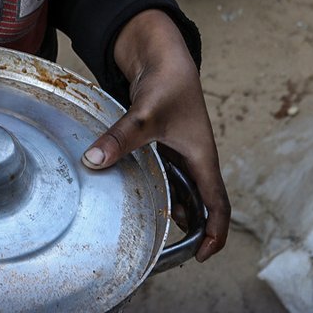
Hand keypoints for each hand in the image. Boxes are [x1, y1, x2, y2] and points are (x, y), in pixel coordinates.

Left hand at [81, 10, 229, 260]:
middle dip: (190, 231)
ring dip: (172, 212)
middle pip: (201, 206)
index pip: (219, 206)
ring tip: (150, 233)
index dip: (215, 235)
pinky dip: (156, 191)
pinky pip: (165, 178)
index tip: (201, 257)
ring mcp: (180, 154)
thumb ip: (121, 138)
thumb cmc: (167, 82)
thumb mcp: (144, 114)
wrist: (163, 55)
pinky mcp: (163, 145)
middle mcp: (195, 160)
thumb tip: (93, 162)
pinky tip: (134, 199)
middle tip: (167, 253)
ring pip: (182, 193)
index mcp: (203, 158)